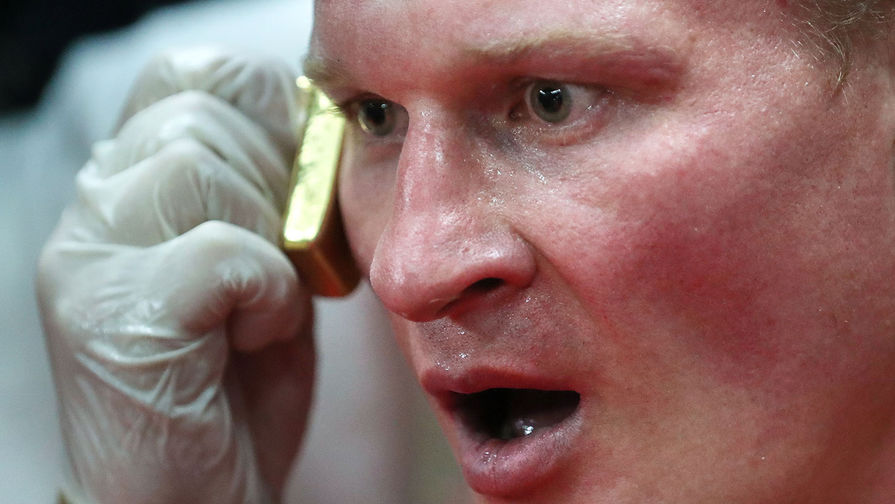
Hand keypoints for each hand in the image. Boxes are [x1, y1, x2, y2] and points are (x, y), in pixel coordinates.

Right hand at [37, 47, 313, 503]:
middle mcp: (93, 209)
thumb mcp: (263, 262)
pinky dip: (266, 295)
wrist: (192, 495)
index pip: (190, 76)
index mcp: (129, 183)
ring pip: (200, 171)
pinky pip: (222, 252)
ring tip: (264, 309)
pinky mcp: (114, 320)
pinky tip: (255, 338)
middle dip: (273, 190)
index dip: (263, 109)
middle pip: (203, 122)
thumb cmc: (236, 379)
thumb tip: (315, 130)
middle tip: (281, 265)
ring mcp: (92, 262)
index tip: (296, 176)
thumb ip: (273, 192)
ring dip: (268, 243)